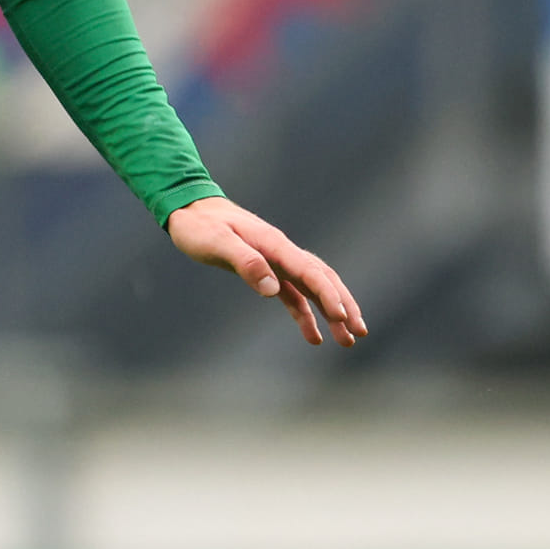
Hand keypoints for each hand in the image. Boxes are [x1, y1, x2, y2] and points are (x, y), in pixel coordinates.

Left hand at [166, 196, 366, 347]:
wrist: (190, 209)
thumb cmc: (199, 226)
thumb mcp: (217, 243)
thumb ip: (245, 263)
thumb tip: (272, 289)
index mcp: (274, 245)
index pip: (310, 272)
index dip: (329, 295)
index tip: (343, 317)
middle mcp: (282, 253)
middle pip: (323, 280)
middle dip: (343, 306)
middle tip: (360, 332)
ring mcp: (276, 262)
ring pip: (313, 289)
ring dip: (332, 313)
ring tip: (348, 339)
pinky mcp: (267, 272)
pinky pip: (294, 296)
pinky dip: (306, 315)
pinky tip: (315, 336)